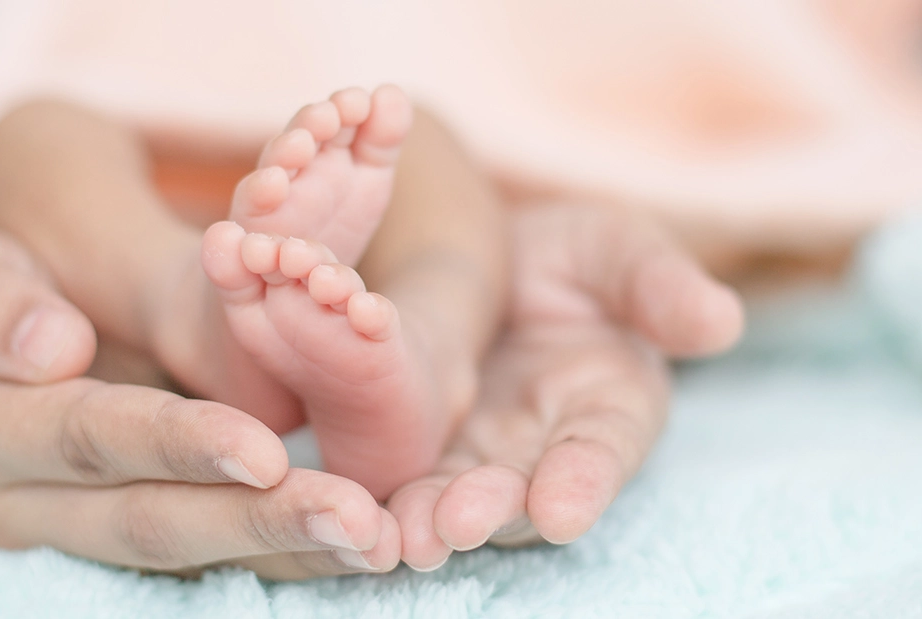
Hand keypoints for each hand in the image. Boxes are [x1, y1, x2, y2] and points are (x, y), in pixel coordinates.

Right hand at [0, 223, 401, 577]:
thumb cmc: (8, 252)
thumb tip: (49, 352)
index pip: (74, 433)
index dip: (170, 444)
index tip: (262, 451)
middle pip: (134, 516)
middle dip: (250, 520)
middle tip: (355, 517)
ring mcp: (52, 526)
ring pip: (174, 551)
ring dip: (278, 551)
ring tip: (373, 543)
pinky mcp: (107, 532)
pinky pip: (199, 553)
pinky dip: (279, 553)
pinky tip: (355, 550)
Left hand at [388, 204, 744, 569]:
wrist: (480, 253)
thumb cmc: (568, 255)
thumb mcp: (614, 249)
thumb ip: (658, 285)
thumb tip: (720, 321)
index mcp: (607, 406)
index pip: (603, 452)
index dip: (584, 482)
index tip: (561, 511)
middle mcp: (542, 449)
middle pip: (521, 493)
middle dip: (492, 511)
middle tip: (456, 523)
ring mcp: (476, 455)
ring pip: (456, 499)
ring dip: (431, 521)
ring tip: (403, 535)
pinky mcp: (415, 449)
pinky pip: (398, 479)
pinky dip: (378, 499)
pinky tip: (349, 511)